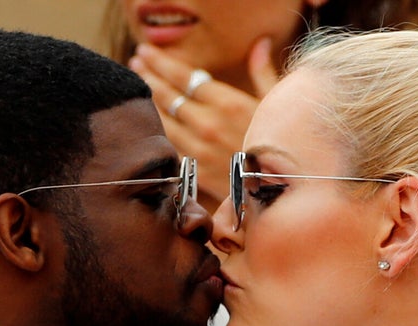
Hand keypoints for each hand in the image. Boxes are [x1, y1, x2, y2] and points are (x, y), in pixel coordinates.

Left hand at [129, 38, 278, 211]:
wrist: (279, 190)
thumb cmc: (282, 144)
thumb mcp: (276, 105)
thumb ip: (263, 72)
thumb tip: (260, 43)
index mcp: (228, 103)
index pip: (184, 76)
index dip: (162, 62)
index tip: (145, 51)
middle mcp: (208, 123)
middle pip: (168, 94)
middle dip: (149, 75)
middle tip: (135, 62)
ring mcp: (198, 148)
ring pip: (163, 119)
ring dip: (148, 100)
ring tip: (137, 85)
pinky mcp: (194, 170)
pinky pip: (168, 145)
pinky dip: (158, 130)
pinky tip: (149, 121)